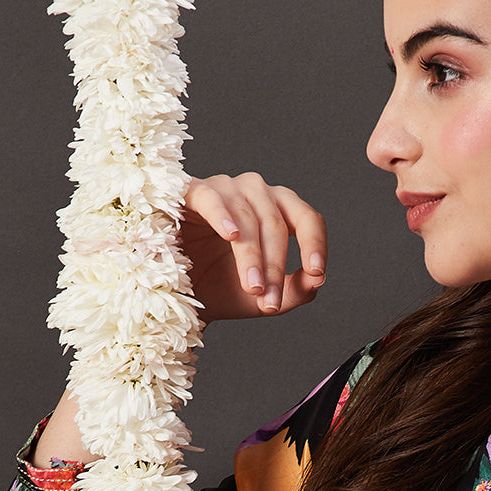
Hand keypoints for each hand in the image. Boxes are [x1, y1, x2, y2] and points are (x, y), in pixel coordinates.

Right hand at [180, 172, 326, 320]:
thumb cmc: (219, 288)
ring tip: (251, 288)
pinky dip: (223, 216)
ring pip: (248, 217)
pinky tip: (232, 236)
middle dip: (275, 267)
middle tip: (269, 302)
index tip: (316, 272)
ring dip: (252, 257)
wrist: (173, 293)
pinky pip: (212, 198)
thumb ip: (295, 291)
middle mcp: (255, 192)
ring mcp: (224, 187)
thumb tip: (317, 280)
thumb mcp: (261, 298)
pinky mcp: (191, 191)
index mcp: (278, 211)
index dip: (315, 244)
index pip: (307, 219)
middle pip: (277, 223)